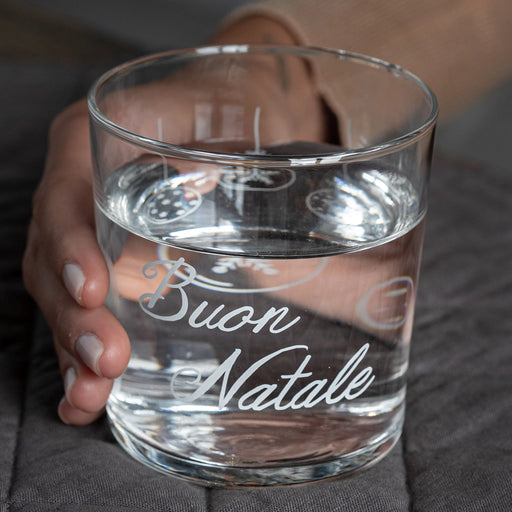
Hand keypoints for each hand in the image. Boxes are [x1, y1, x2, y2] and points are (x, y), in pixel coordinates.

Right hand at [22, 16, 330, 424]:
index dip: (70, 248)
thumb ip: (206, 149)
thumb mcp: (222, 111)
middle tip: (105, 364)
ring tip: (90, 395)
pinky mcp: (116, 259)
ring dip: (73, 347)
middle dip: (74, 317)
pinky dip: (83, 350)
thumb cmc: (232, 99)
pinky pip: (88, 305)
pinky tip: (89, 393)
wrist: (243, 102)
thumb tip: (203, 197)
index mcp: (92, 141)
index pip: (64, 198)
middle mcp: (83, 188)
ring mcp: (95, 228)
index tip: (94, 292)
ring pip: (64, 292)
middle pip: (54, 258)